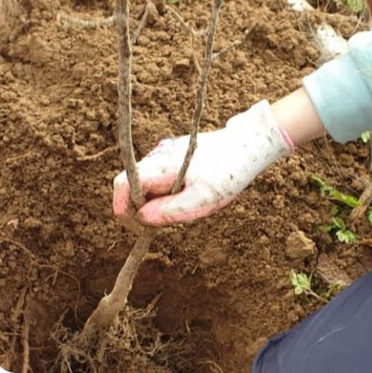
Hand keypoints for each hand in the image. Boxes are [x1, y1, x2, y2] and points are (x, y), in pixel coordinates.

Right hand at [113, 100, 292, 224]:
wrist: (250, 145)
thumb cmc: (229, 173)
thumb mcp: (203, 199)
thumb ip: (170, 210)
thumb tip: (142, 219)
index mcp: (160, 166)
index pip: (121, 186)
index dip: (124, 210)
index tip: (142, 227)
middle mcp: (157, 157)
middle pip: (130, 187)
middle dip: (141, 209)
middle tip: (167, 222)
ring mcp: (164, 155)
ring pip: (145, 184)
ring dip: (154, 202)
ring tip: (184, 208)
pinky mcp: (174, 156)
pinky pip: (159, 178)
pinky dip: (165, 193)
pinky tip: (189, 195)